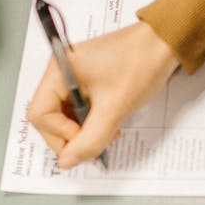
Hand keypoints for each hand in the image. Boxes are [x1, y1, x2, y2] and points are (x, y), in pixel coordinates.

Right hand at [27, 21, 179, 168]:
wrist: (165, 43)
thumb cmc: (140, 63)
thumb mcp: (114, 107)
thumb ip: (90, 139)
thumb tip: (67, 161)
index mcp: (59, 70)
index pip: (39, 113)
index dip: (59, 134)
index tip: (83, 140)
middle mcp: (61, 72)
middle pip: (49, 117)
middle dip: (71, 135)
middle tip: (96, 144)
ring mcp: (74, 76)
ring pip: (66, 116)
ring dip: (84, 131)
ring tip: (108, 134)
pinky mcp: (88, 81)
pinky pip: (81, 108)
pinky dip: (92, 122)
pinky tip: (110, 125)